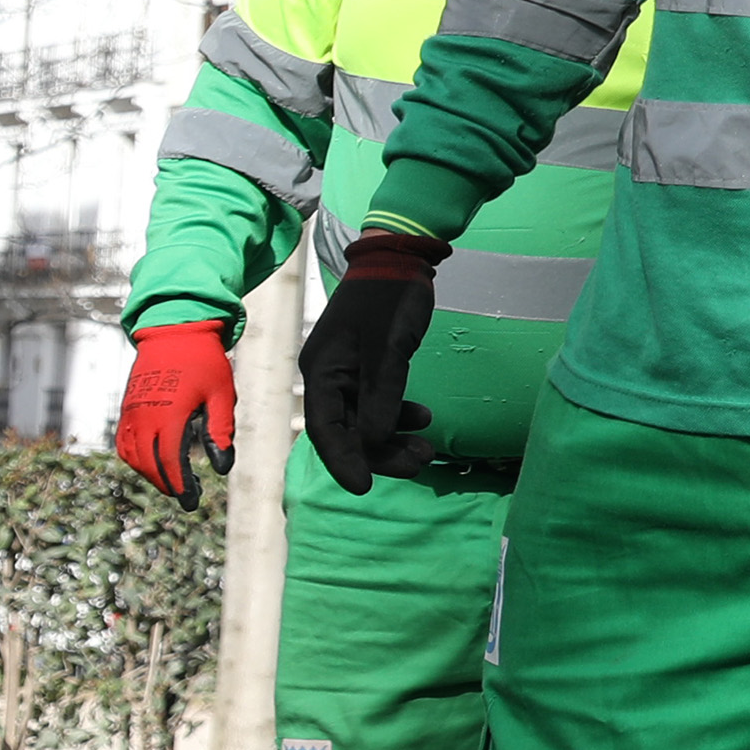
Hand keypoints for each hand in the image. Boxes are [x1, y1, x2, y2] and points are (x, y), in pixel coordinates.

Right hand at [113, 318, 236, 499]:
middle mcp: (145, 416)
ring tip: (171, 479)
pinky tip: (150, 462)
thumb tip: (222, 468)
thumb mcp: (220, 395)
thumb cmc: (203, 363)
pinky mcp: (127, 408)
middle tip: (186, 495)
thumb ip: (220, 431)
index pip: (170, 461)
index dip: (180, 485)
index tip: (191, 502)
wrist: (173, 332)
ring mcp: (132, 412)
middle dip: (167, 483)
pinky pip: (124, 442)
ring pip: (133, 456)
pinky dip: (134, 458)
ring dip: (150, 473)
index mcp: (170, 414)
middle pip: (149, 464)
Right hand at [298, 233, 444, 494]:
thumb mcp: (388, 350)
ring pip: (364, 420)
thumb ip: (381, 397)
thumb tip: (373, 442)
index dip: (344, 460)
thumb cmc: (390, 301)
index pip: (325, 428)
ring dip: (393, 438)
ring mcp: (347, 373)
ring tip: (428, 448)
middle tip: (418, 464)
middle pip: (345, 430)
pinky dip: (398, 416)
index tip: (364, 488)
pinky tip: (424, 418)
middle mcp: (328, 377)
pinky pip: (377, 404)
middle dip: (379, 452)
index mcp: (321, 372)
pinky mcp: (367, 367)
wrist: (400, 261)